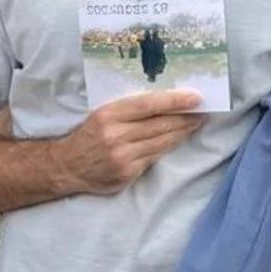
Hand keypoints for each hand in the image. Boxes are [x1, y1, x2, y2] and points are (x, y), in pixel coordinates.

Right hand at [56, 89, 202, 194]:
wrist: (67, 166)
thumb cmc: (89, 134)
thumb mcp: (103, 114)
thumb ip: (129, 109)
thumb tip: (164, 101)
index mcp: (108, 114)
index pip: (148, 105)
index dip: (174, 101)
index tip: (194, 97)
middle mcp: (115, 135)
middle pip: (159, 124)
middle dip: (184, 117)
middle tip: (203, 110)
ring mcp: (122, 156)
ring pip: (161, 142)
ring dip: (182, 132)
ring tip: (196, 123)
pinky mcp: (127, 173)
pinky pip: (154, 157)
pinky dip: (167, 147)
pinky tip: (177, 140)